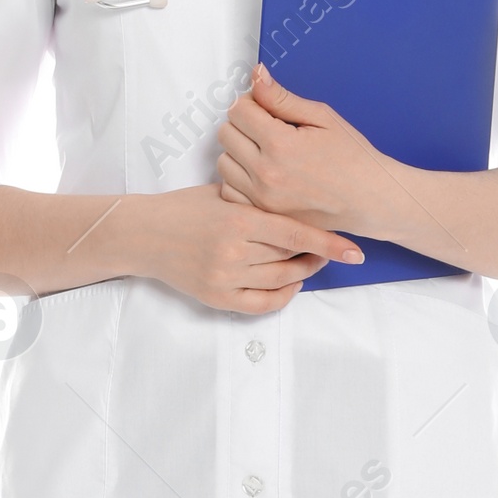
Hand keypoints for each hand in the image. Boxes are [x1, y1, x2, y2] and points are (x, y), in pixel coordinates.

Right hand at [124, 182, 363, 314]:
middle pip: (291, 258)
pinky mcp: (216, 297)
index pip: (296, 234)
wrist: (143, 233)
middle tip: (331, 248)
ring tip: (312, 262)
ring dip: (303, 273)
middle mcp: (234, 251)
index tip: (353, 251)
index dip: (329, 243)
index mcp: (238, 219)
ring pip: (281, 281)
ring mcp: (225, 278)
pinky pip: (261, 304)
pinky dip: (283, 297)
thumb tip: (299, 203)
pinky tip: (292, 285)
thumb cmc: (184, 207)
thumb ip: (257, 200)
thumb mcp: (222, 193)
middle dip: (316, 254)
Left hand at [217, 65, 390, 234]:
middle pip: (226, 133)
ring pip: (224, 162)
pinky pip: (229, 191)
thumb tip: (257, 76)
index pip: (238, 110)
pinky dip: (239, 180)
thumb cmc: (353, 159)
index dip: (252, 103)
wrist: (368, 199)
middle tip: (267, 129)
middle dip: (243, 125)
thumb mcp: (322, 118)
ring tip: (266, 153)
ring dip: (239, 152)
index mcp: (280, 144)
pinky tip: (260, 174)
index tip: (265, 108)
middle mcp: (266, 173)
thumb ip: (282, 98)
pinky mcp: (262, 214)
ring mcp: (262, 198)